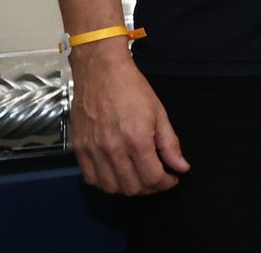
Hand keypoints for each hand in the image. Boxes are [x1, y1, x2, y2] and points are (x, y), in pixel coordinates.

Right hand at [66, 43, 189, 194]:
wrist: (100, 71)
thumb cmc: (132, 88)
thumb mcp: (158, 112)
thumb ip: (169, 144)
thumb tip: (181, 167)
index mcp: (136, 140)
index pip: (152, 178)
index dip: (165, 183)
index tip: (172, 178)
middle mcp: (113, 150)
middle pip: (132, 188)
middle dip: (150, 188)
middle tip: (157, 178)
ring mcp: (93, 151)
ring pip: (111, 188)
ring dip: (128, 188)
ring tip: (138, 177)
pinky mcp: (79, 149)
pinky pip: (91, 179)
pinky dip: (106, 182)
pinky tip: (116, 173)